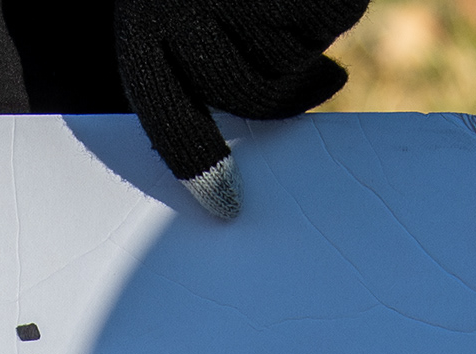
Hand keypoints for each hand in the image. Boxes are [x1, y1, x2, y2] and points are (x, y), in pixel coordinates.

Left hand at [113, 0, 365, 218]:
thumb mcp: (175, 0)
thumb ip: (197, 55)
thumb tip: (275, 113)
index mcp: (142, 23)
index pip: (170, 116)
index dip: (199, 166)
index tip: (228, 210)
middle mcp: (182, 9)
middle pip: (248, 96)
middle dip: (287, 94)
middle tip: (322, 83)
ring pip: (293, 61)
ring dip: (306, 39)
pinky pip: (331, 21)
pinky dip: (334, 6)